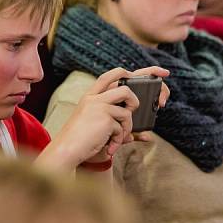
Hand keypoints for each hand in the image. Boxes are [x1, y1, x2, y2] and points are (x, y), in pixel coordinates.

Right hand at [43, 66, 169, 168]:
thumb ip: (122, 129)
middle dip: (136, 98)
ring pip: (129, 108)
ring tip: (117, 137)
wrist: (66, 150)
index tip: (156, 72)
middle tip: (135, 111)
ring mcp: (100, 105)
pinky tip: (110, 147)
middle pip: (125, 85)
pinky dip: (119, 139)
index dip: (130, 72)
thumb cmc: (82, 141)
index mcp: (91, 96)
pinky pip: (123, 127)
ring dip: (128, 125)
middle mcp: (95, 97)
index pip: (111, 75)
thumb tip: (148, 137)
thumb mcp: (101, 130)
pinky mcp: (105, 116)